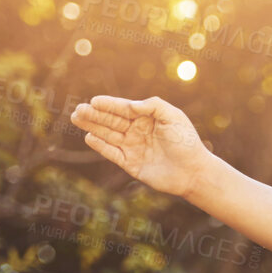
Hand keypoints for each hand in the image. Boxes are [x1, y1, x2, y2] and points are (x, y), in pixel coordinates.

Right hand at [70, 95, 209, 196]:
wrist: (194, 171)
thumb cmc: (186, 142)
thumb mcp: (173, 117)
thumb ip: (153, 106)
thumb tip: (130, 105)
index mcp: (147, 118)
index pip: (123, 109)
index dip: (108, 105)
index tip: (94, 101)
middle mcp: (137, 132)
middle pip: (111, 121)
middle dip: (94, 115)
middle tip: (78, 110)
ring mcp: (133, 148)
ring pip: (108, 135)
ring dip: (93, 127)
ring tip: (77, 118)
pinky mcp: (131, 164)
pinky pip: (112, 154)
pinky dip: (101, 146)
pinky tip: (89, 138)